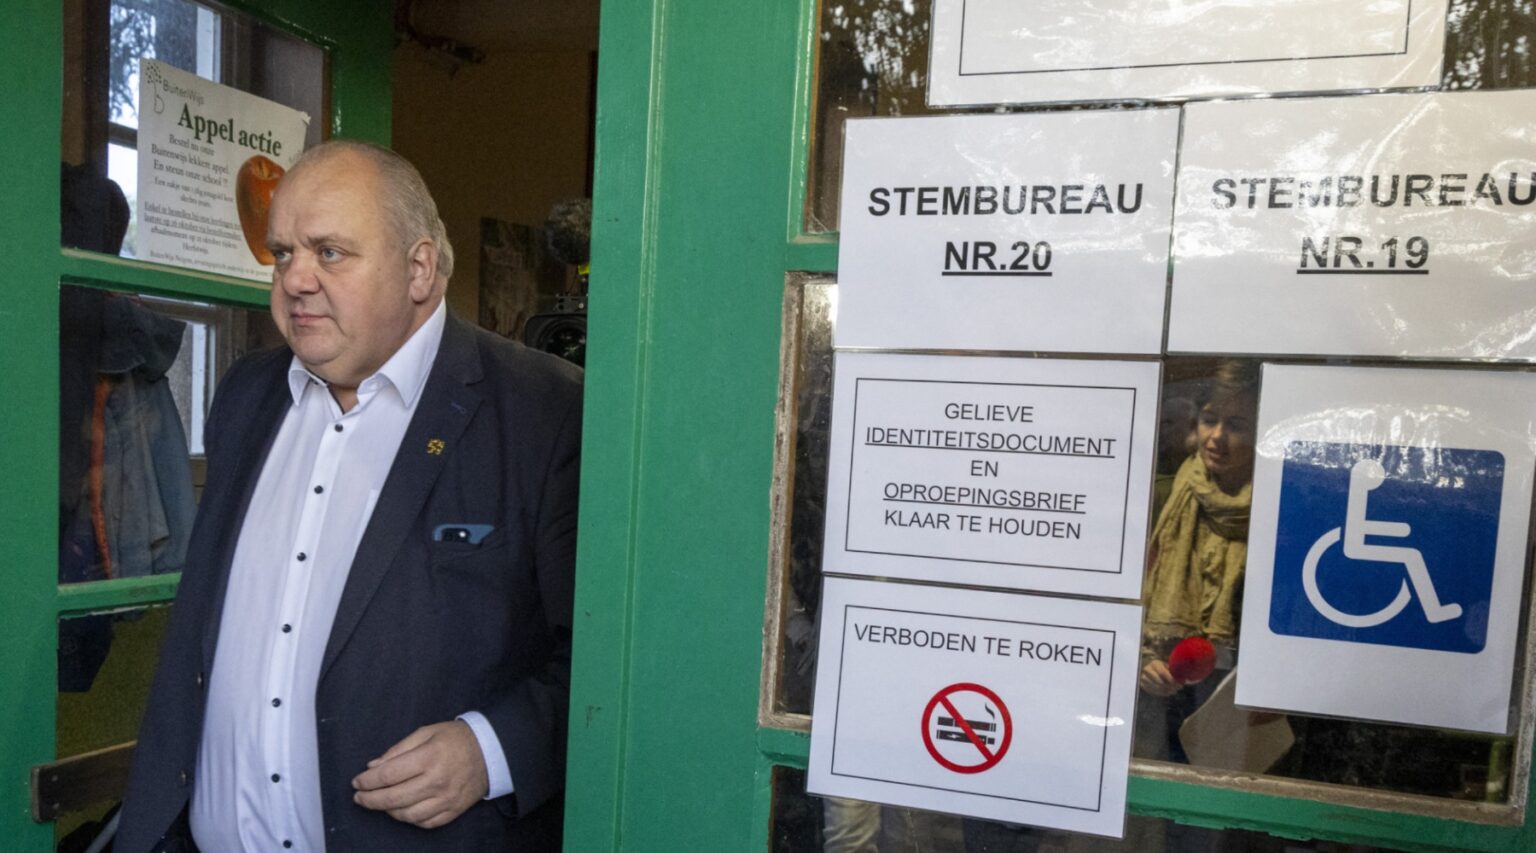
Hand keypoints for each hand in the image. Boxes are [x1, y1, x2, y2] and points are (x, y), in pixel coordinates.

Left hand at [352, 720, 488, 828]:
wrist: (492, 751)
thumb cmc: (456, 738)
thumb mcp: (427, 732)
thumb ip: (398, 749)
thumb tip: (373, 767)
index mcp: (429, 757)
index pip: (388, 775)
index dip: (368, 781)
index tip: (357, 782)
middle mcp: (437, 781)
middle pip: (394, 798)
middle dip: (370, 800)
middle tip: (359, 798)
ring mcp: (446, 799)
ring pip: (407, 815)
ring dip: (388, 811)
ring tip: (380, 803)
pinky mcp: (454, 810)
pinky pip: (425, 823)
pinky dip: (409, 819)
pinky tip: (402, 811)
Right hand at [1139, 660, 1181, 696]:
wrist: (1151, 669)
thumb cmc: (1163, 667)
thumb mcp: (1168, 666)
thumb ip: (1174, 671)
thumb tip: (1185, 677)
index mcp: (1154, 663)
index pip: (1162, 673)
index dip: (1172, 680)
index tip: (1180, 684)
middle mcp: (1147, 670)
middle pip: (1160, 682)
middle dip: (1171, 687)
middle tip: (1178, 689)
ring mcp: (1143, 678)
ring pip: (1157, 688)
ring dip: (1167, 691)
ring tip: (1175, 691)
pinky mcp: (1143, 685)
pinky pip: (1154, 691)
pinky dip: (1163, 693)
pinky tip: (1170, 692)